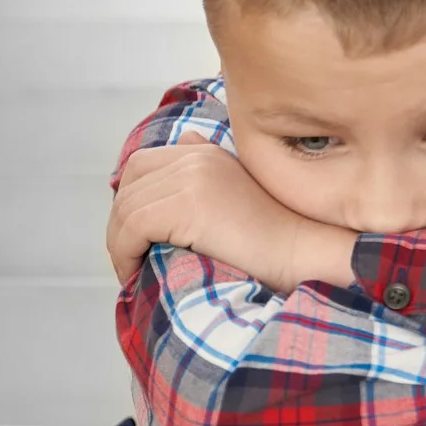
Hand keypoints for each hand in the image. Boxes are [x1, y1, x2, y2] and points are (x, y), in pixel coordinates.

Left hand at [107, 136, 343, 291]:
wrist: (305, 253)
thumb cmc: (278, 240)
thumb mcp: (237, 199)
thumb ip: (206, 181)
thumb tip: (178, 164)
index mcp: (206, 152)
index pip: (142, 164)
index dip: (128, 200)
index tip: (132, 236)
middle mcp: (196, 156)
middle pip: (130, 184)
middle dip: (119, 222)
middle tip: (127, 257)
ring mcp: (192, 177)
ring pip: (127, 208)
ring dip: (119, 243)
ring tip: (131, 271)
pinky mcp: (188, 205)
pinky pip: (133, 227)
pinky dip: (124, 252)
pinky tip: (134, 273)